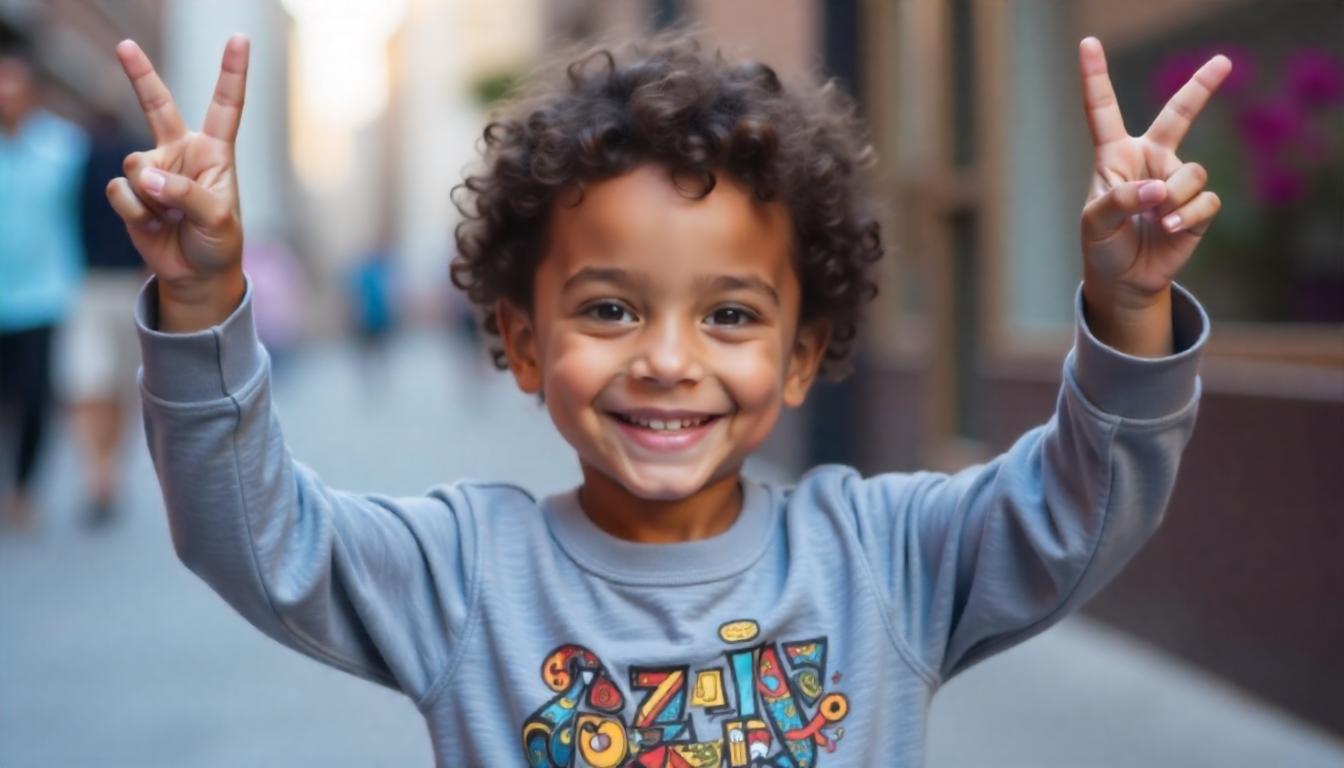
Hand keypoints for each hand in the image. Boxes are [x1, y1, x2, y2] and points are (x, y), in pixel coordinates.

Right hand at [107, 36, 249, 330]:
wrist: (197, 274)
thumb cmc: (218, 242)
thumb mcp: (217, 218)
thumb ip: (184, 193)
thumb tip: (143, 174)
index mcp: (215, 152)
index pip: (225, 106)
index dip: (231, 72)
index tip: (240, 39)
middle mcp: (181, 152)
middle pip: (156, 104)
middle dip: (139, 74)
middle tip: (124, 45)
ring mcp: (153, 170)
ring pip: (135, 165)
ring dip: (152, 196)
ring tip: (171, 217)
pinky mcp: (130, 191)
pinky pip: (121, 191)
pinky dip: (136, 212)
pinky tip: (154, 225)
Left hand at [1077, 36, 1230, 310]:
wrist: (1123, 279)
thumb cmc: (1102, 244)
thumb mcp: (1094, 223)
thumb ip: (1119, 200)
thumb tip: (1158, 189)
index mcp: (1115, 155)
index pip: (1103, 110)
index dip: (1095, 77)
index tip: (1088, 43)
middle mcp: (1150, 159)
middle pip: (1178, 114)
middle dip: (1201, 87)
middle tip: (1224, 61)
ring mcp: (1175, 181)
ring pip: (1191, 173)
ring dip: (1173, 199)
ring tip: (1155, 220)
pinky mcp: (1196, 206)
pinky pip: (1204, 201)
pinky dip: (1186, 217)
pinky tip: (1168, 230)